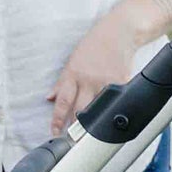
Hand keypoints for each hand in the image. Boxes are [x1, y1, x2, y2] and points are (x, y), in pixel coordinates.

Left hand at [50, 14, 142, 133]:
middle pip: (81, 111)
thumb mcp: (72, 61)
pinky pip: (116, 101)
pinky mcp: (121, 82)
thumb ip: (61, 82)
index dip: (57, 120)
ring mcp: (106, 82)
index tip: (55, 133)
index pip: (62, 102)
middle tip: (74, 140)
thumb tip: (49, 98)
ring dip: (95, 123)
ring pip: (99, 110)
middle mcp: (88, 80)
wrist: (118, 32)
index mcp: (73, 74)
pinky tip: (113, 114)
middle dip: (76, 128)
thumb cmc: (94, 45)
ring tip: (92, 134)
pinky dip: (113, 108)